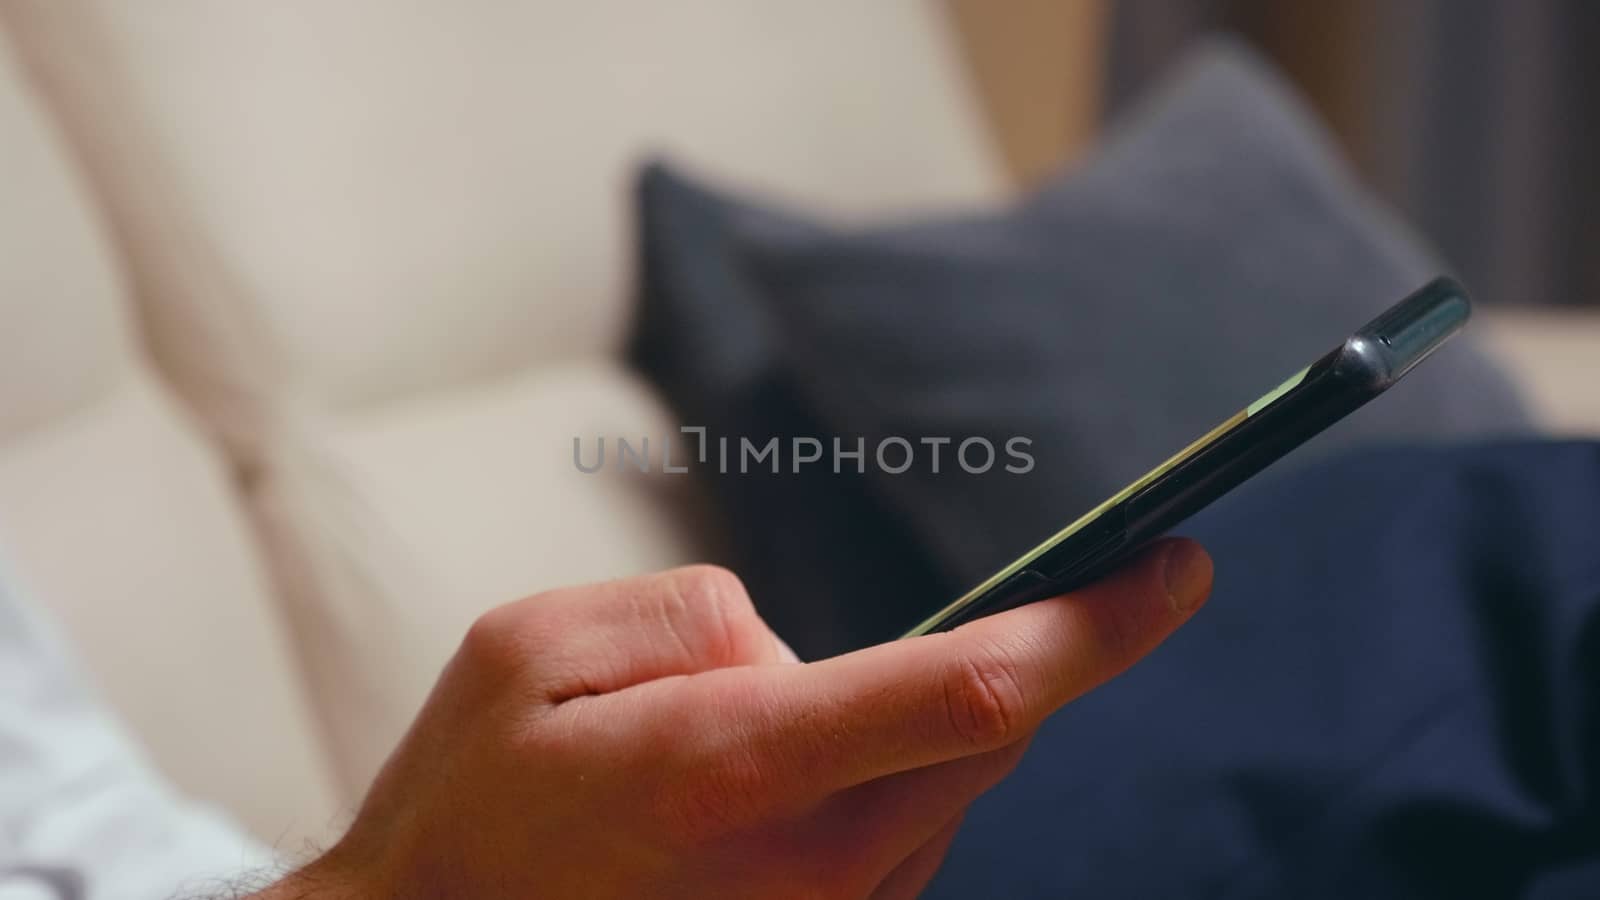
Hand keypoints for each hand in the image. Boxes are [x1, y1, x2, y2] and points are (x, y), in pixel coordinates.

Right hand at [261, 540, 1210, 898]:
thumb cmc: (468, 802)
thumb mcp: (533, 648)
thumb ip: (692, 614)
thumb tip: (802, 656)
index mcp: (729, 772)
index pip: (967, 695)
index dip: (1093, 627)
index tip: (1177, 563)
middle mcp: (803, 871)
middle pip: (992, 744)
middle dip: (1050, 659)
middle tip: (1109, 587)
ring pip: (948, 792)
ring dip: (923, 728)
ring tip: (777, 730)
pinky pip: (904, 842)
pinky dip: (892, 783)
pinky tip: (794, 786)